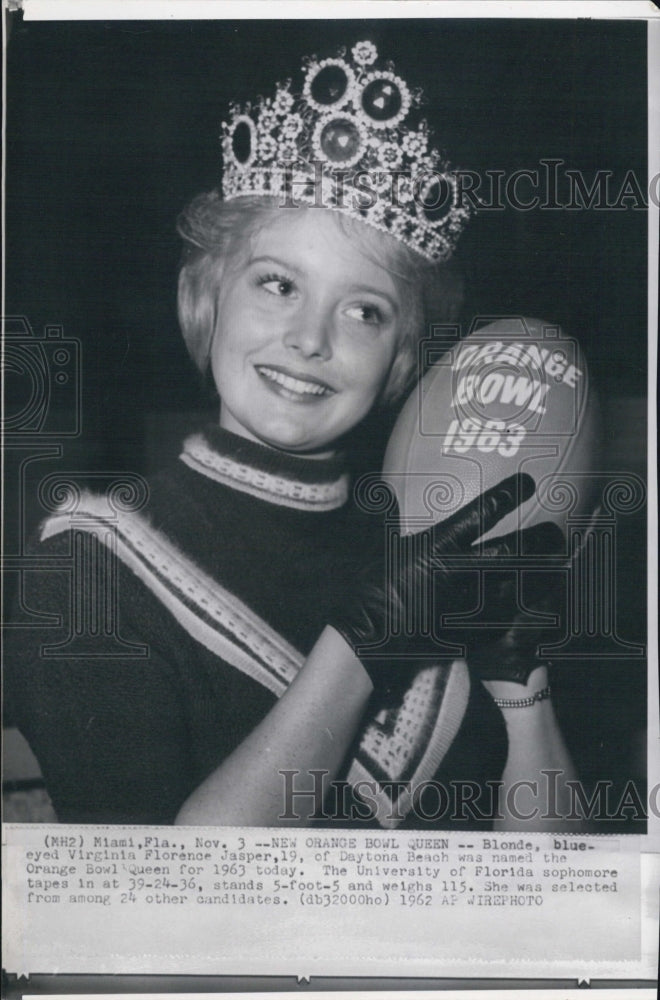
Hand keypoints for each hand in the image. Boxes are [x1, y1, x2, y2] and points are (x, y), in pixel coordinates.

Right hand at [329, 473, 565, 685]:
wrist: (368, 640)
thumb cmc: (371, 590)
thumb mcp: (382, 548)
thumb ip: (394, 519)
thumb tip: (388, 492)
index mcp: (437, 547)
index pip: (482, 514)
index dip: (508, 496)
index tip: (527, 483)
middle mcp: (460, 574)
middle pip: (515, 553)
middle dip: (541, 540)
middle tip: (555, 533)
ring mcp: (470, 607)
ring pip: (521, 587)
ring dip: (545, 574)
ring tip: (557, 564)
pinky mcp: (474, 633)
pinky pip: (512, 618)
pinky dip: (530, 608)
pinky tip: (540, 601)